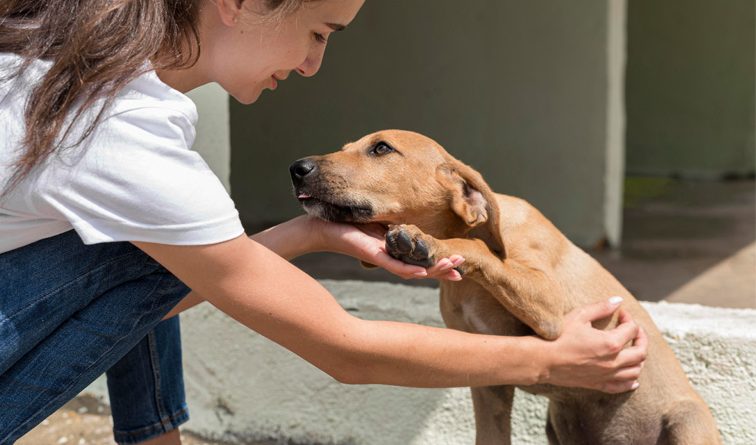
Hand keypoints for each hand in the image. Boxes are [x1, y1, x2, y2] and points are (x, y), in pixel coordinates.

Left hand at [308, 216, 463, 280]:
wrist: (318, 226)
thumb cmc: (343, 220)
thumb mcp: (375, 217)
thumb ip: (392, 218)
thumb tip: (409, 210)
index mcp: (394, 247)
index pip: (421, 258)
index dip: (441, 261)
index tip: (460, 262)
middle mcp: (391, 255)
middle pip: (422, 266)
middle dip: (443, 268)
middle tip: (463, 268)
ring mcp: (382, 257)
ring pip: (412, 270)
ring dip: (433, 270)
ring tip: (454, 269)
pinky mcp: (371, 255)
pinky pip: (393, 266)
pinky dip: (409, 270)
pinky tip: (422, 273)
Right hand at [541, 297, 647, 393]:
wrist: (542, 360)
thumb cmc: (558, 337)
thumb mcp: (579, 316)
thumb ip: (601, 307)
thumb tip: (618, 300)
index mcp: (611, 343)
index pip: (631, 329)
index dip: (628, 319)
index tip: (621, 313)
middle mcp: (613, 362)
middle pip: (641, 352)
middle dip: (641, 338)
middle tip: (634, 330)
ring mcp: (607, 376)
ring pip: (635, 371)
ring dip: (638, 359)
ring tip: (632, 350)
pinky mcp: (598, 385)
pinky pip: (623, 387)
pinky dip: (631, 381)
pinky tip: (633, 377)